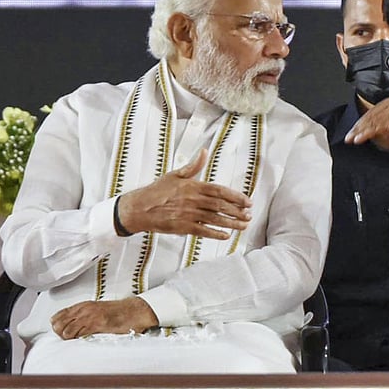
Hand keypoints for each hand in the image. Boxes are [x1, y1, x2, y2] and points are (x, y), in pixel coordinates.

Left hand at [51, 297, 158, 339]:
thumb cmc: (119, 312)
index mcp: (83, 306)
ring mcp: (89, 316)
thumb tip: (71, 326)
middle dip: (60, 333)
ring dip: (69, 338)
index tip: (62, 332)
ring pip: (66, 331)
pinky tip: (85, 339)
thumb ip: (84, 316)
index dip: (57, 326)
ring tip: (77, 339)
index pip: (57, 316)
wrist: (134, 311)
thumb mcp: (97, 310)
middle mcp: (83, 309)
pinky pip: (79, 334)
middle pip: (58, 324)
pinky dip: (78, 339)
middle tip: (69, 337)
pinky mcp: (96, 324)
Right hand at [118, 148, 251, 239]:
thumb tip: (204, 152)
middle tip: (249, 215)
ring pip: (215, 219)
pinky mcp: (183, 227)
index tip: (248, 201)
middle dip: (238, 211)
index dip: (236, 197)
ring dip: (231, 223)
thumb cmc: (156, 191)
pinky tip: (226, 235)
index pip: (220, 191)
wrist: (138, 208)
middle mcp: (193, 200)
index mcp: (193, 186)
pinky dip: (215, 233)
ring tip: (243, 226)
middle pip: (221, 206)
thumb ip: (193, 166)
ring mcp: (188, 214)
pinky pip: (203, 231)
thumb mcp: (175, 175)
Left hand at [345, 83, 388, 146]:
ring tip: (351, 139)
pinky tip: (358, 140)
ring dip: (359, 130)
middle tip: (351, 133)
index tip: (361, 124)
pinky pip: (375, 128)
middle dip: (360, 124)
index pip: (379, 107)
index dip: (368, 116)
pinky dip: (365, 134)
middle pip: (372, 113)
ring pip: (372, 120)